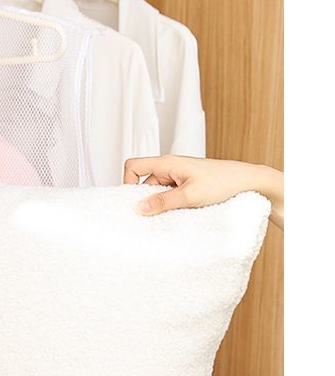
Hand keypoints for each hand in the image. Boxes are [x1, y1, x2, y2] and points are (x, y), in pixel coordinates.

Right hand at [123, 154, 282, 228]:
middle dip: (146, 198)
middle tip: (155, 213)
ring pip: (157, 191)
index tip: (133, 200)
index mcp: (167, 162)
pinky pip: (169, 194)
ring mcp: (177, 176)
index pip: (133, 166)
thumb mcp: (189, 196)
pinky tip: (181, 211)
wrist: (247, 181)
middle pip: (144, 182)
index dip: (127, 181)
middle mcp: (170, 167)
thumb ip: (162, 202)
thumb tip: (139, 207)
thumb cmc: (223, 182)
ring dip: (161, 204)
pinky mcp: (185, 184)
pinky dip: (171, 204)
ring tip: (175, 212)